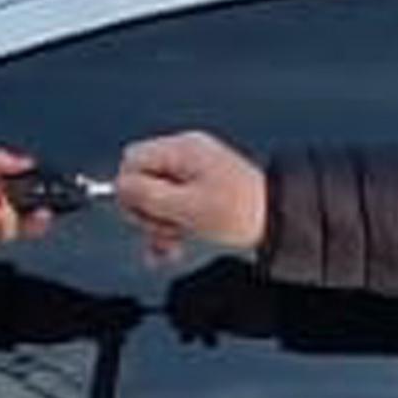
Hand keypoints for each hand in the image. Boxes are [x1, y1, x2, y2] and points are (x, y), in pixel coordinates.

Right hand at [112, 130, 268, 263]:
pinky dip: (170, 226)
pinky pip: (172, 206)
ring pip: (154, 198)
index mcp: (182, 150)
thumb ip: (147, 194)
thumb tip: (119, 187)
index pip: (131, 160)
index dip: (131, 190)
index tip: (144, 214)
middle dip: (147, 211)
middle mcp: (186, 156)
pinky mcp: (200, 191)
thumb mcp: (187, 206)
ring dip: (158, 224)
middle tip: (164, 230)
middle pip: (141, 180)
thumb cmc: (242, 211)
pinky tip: (173, 247)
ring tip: (173, 243)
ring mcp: (193, 173)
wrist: (278, 220)